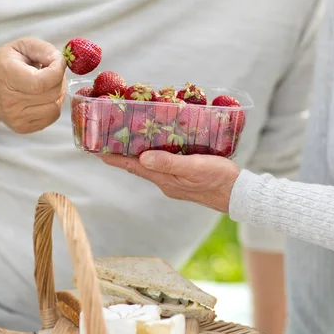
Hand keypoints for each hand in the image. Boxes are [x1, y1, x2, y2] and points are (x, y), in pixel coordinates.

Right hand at [0, 37, 66, 133]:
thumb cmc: (6, 64)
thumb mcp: (22, 46)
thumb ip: (43, 50)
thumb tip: (60, 62)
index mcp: (8, 76)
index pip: (43, 82)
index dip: (57, 70)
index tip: (58, 62)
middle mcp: (10, 101)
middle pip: (53, 94)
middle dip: (58, 80)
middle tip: (50, 72)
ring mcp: (16, 118)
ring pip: (55, 107)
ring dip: (57, 94)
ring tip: (45, 85)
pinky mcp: (22, 128)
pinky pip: (52, 117)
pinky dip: (52, 105)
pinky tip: (41, 97)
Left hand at [99, 151, 240, 212]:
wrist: (239, 195)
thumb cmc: (219, 179)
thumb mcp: (194, 167)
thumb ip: (169, 163)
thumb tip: (142, 157)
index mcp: (165, 179)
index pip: (133, 166)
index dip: (114, 158)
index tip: (95, 150)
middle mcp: (166, 182)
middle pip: (138, 166)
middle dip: (122, 153)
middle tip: (108, 138)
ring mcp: (175, 181)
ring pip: (151, 165)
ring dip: (137, 153)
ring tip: (127, 139)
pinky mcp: (186, 178)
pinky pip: (164, 164)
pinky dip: (155, 154)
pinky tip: (159, 146)